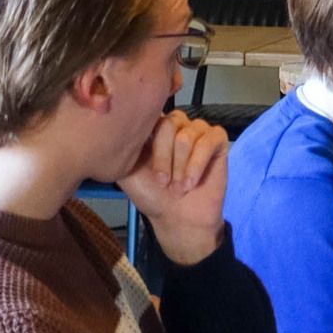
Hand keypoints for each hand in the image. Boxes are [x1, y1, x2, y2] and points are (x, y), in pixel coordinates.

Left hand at [118, 110, 227, 265]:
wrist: (178, 218)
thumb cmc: (153, 196)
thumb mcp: (124, 171)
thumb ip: (120, 146)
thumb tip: (115, 124)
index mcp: (152, 128)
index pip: (150, 114)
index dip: (148, 142)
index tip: (145, 167)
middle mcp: (175, 125)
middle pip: (169, 123)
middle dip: (164, 157)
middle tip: (163, 181)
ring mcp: (197, 131)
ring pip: (187, 136)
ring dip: (180, 166)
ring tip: (178, 185)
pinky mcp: (217, 140)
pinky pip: (208, 142)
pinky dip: (197, 165)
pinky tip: (191, 182)